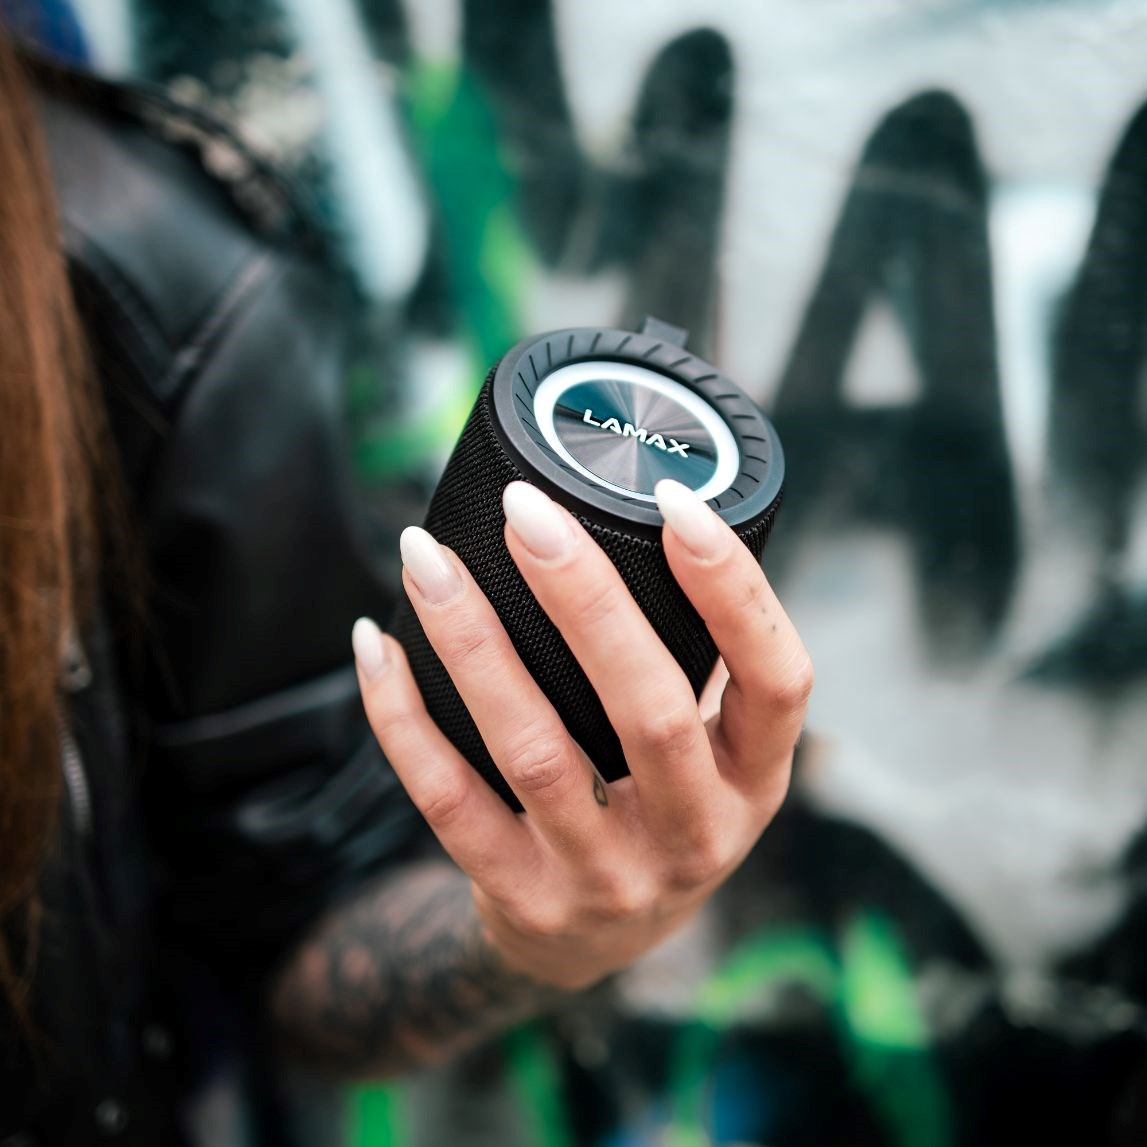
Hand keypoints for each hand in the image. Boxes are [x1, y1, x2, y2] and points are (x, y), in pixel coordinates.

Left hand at [351, 479, 811, 990]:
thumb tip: (628, 519)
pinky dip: (402, 716)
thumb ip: (692, 665)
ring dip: (473, 641)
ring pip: (534, 749)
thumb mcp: (709, 756)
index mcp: (754, 780)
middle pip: (650, 712)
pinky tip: (376, 645)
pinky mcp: (523, 899)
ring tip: (426, 556)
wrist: (593, 946)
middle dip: (585, 599)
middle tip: (526, 511)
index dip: (735, 590)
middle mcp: (696, 835)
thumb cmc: (654, 810)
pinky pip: (448, 799)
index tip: (675, 501)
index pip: (779, 681)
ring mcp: (609, 878)